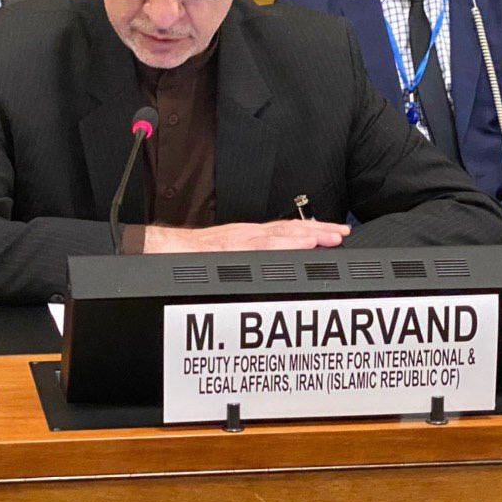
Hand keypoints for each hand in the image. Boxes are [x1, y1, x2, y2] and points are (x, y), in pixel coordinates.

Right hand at [143, 219, 350, 253]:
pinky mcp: (225, 251)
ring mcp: (236, 243)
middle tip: (343, 234)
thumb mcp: (223, 258)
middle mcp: (244, 236)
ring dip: (304, 236)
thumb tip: (272, 272)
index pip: (285, 231)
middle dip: (318, 231)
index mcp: (246, 238)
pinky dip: (279, 246)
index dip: (312, 232)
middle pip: (287, 230)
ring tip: (328, 238)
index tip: (336, 233)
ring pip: (276, 236)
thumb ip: (246, 261)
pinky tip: (295, 248)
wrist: (157, 252)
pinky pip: (257, 248)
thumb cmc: (187, 258)